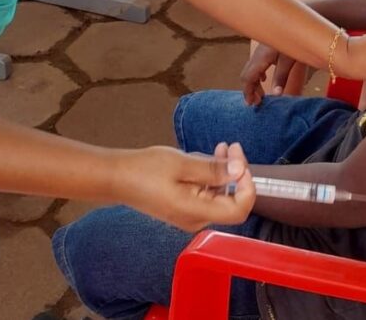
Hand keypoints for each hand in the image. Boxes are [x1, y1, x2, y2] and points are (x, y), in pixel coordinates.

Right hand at [120, 143, 253, 231]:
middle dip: (237, 172)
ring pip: (220, 194)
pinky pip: (208, 192)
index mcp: (196, 212)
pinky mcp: (186, 205)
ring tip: (222, 148)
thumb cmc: (145, 170)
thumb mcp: (182, 165)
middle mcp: (196, 218)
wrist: (118, 178)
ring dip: (226, 170)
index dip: (247, 186)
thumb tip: (239, 170)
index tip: (241, 162)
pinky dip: (213, 174)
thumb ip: (213, 170)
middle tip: (231, 146)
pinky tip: (208, 157)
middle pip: (231, 200)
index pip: (239, 209)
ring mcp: (191, 213)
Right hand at [241, 42, 297, 105]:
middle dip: (250, 90)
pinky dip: (258, 74)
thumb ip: (281, 78)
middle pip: (247, 75)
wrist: (296, 19)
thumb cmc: (294, 38)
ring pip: (252, 69)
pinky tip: (265, 79)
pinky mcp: (266, 47)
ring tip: (262, 95)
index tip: (251, 105)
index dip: (248, 92)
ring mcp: (260, 50)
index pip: (248, 78)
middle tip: (257, 103)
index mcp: (260, 58)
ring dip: (255, 83)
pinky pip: (256, 63)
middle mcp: (257, 54)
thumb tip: (276, 95)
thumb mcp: (289, 60)